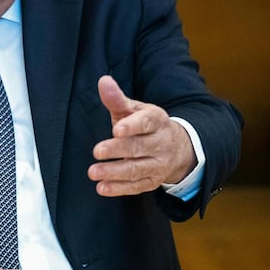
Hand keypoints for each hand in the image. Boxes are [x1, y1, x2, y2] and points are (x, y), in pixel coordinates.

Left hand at [88, 75, 195, 195]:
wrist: (176, 148)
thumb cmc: (145, 125)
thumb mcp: (134, 109)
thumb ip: (117, 98)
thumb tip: (103, 81)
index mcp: (157, 120)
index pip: (146, 122)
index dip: (132, 126)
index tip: (116, 129)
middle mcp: (160, 143)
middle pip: (139, 147)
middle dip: (118, 150)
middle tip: (97, 151)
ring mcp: (158, 164)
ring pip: (137, 169)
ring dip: (114, 172)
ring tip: (93, 172)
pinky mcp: (152, 181)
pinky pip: (136, 186)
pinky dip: (118, 188)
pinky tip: (102, 187)